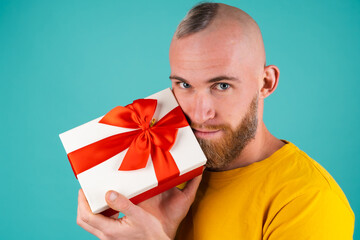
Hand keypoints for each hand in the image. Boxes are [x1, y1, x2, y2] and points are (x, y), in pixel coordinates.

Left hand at [76, 174, 201, 239]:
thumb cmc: (150, 231)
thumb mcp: (138, 214)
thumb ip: (122, 204)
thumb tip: (107, 194)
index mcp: (109, 230)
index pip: (87, 216)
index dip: (81, 202)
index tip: (83, 190)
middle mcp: (105, 236)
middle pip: (84, 221)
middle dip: (81, 205)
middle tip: (85, 193)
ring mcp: (108, 237)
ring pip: (90, 224)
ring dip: (89, 210)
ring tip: (95, 197)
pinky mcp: (112, 236)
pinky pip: (99, 225)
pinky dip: (98, 214)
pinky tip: (108, 206)